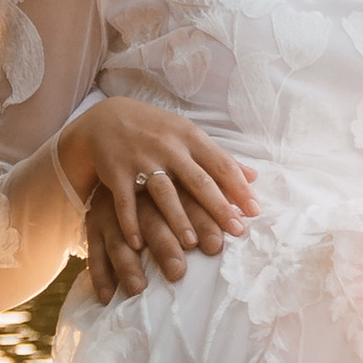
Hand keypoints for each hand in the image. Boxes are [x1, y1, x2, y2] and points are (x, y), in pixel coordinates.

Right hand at [61, 99, 256, 302]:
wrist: (107, 118)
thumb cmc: (157, 131)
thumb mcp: (189, 136)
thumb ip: (219, 158)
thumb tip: (254, 177)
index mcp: (191, 138)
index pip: (221, 164)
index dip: (239, 188)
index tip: (255, 211)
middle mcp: (169, 147)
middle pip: (198, 181)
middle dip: (218, 207)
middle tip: (235, 232)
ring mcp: (142, 159)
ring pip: (164, 193)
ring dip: (177, 218)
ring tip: (191, 244)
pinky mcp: (116, 172)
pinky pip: (125, 201)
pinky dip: (130, 222)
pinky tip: (138, 244)